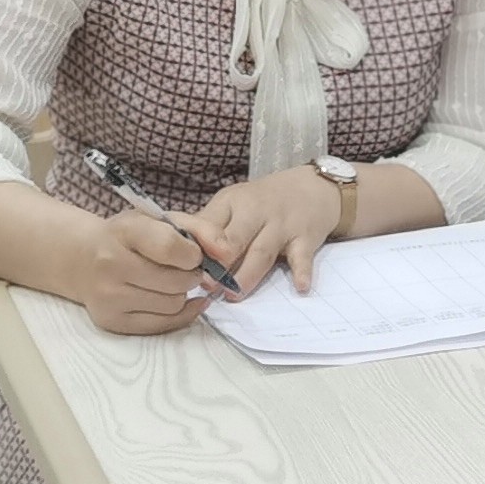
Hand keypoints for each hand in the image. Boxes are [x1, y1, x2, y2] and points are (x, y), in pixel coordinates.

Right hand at [68, 204, 222, 334]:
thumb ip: (202, 230)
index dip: (193, 254)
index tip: (193, 254)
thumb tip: (227, 253)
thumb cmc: (131, 237)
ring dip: (181, 294)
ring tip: (171, 282)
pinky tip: (177, 300)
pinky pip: (161, 325)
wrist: (83, 259)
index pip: (170, 247)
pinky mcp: (111, 321)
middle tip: (185, 269)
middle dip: (191, 276)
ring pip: (172, 305)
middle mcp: (109, 263)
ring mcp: (108, 296)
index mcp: (124, 230)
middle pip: (176, 282)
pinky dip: (178, 314)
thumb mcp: (162, 220)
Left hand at [182, 167, 349, 297]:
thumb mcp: (232, 204)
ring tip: (233, 295)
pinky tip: (300, 287)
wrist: (312, 188)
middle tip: (207, 286)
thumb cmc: (263, 202)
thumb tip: (172, 247)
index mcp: (231, 203)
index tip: (184, 267)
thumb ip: (206, 225)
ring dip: (247, 275)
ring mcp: (282, 226)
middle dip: (219, 264)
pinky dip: (302, 272)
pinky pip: (303, 256)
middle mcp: (256, 212)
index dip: (196, 247)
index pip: (209, 224)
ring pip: (262, 252)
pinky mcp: (306, 238)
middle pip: (234, 239)